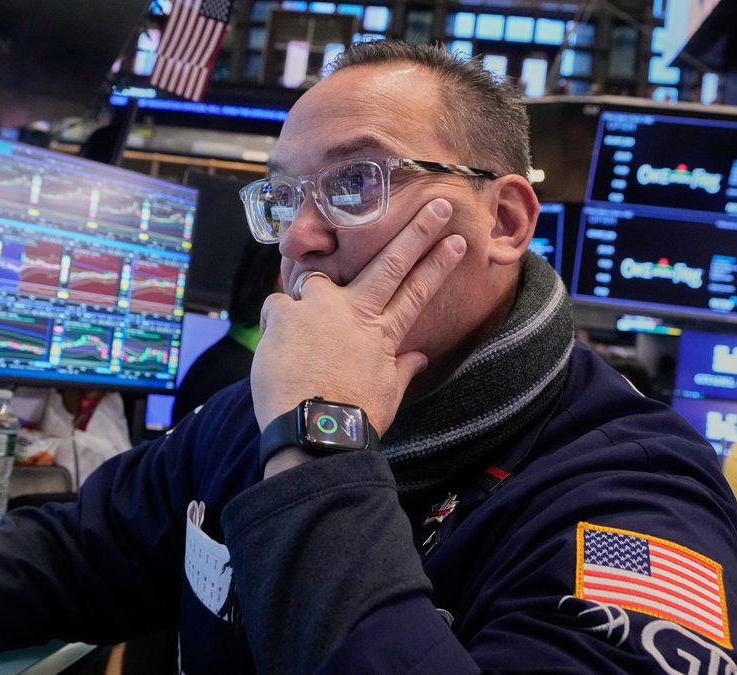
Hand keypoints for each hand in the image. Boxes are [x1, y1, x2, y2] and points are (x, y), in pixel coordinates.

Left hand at [252, 198, 465, 438]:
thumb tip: (419, 358)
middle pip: (390, 263)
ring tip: (302, 316)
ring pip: (316, 276)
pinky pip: (278, 304)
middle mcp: (354, 312)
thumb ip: (401, 369)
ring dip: (309, 288)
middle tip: (436, 206)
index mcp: (382, 334)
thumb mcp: (387, 395)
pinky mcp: (285, 315)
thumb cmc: (353, 418)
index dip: (438, 264)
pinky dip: (278, 320)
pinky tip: (278, 345)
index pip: (417, 291)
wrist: (314, 431)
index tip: (458, 240)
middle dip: (416, 233)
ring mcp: (319, 309)